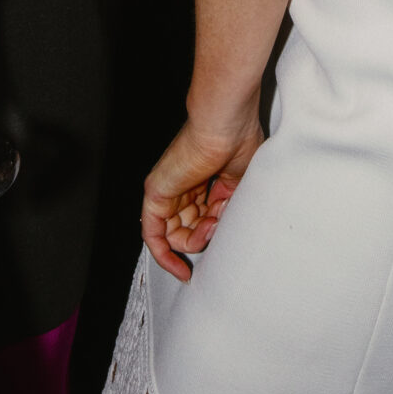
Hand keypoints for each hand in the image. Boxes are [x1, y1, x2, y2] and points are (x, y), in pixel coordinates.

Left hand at [140, 106, 264, 283]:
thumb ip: (227, 208)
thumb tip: (221, 229)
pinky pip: (153, 234)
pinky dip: (164, 255)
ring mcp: (166, 189)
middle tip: (220, 225)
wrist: (226, 124)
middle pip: (186, 229)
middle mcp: (180, 185)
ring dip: (195, 242)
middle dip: (205, 237)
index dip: (212, 234)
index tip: (226, 245)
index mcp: (200, 181)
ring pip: (172, 235)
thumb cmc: (239, 142)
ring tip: (213, 226)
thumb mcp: (239, 184)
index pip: (200, 219)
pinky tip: (180, 269)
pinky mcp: (156, 192)